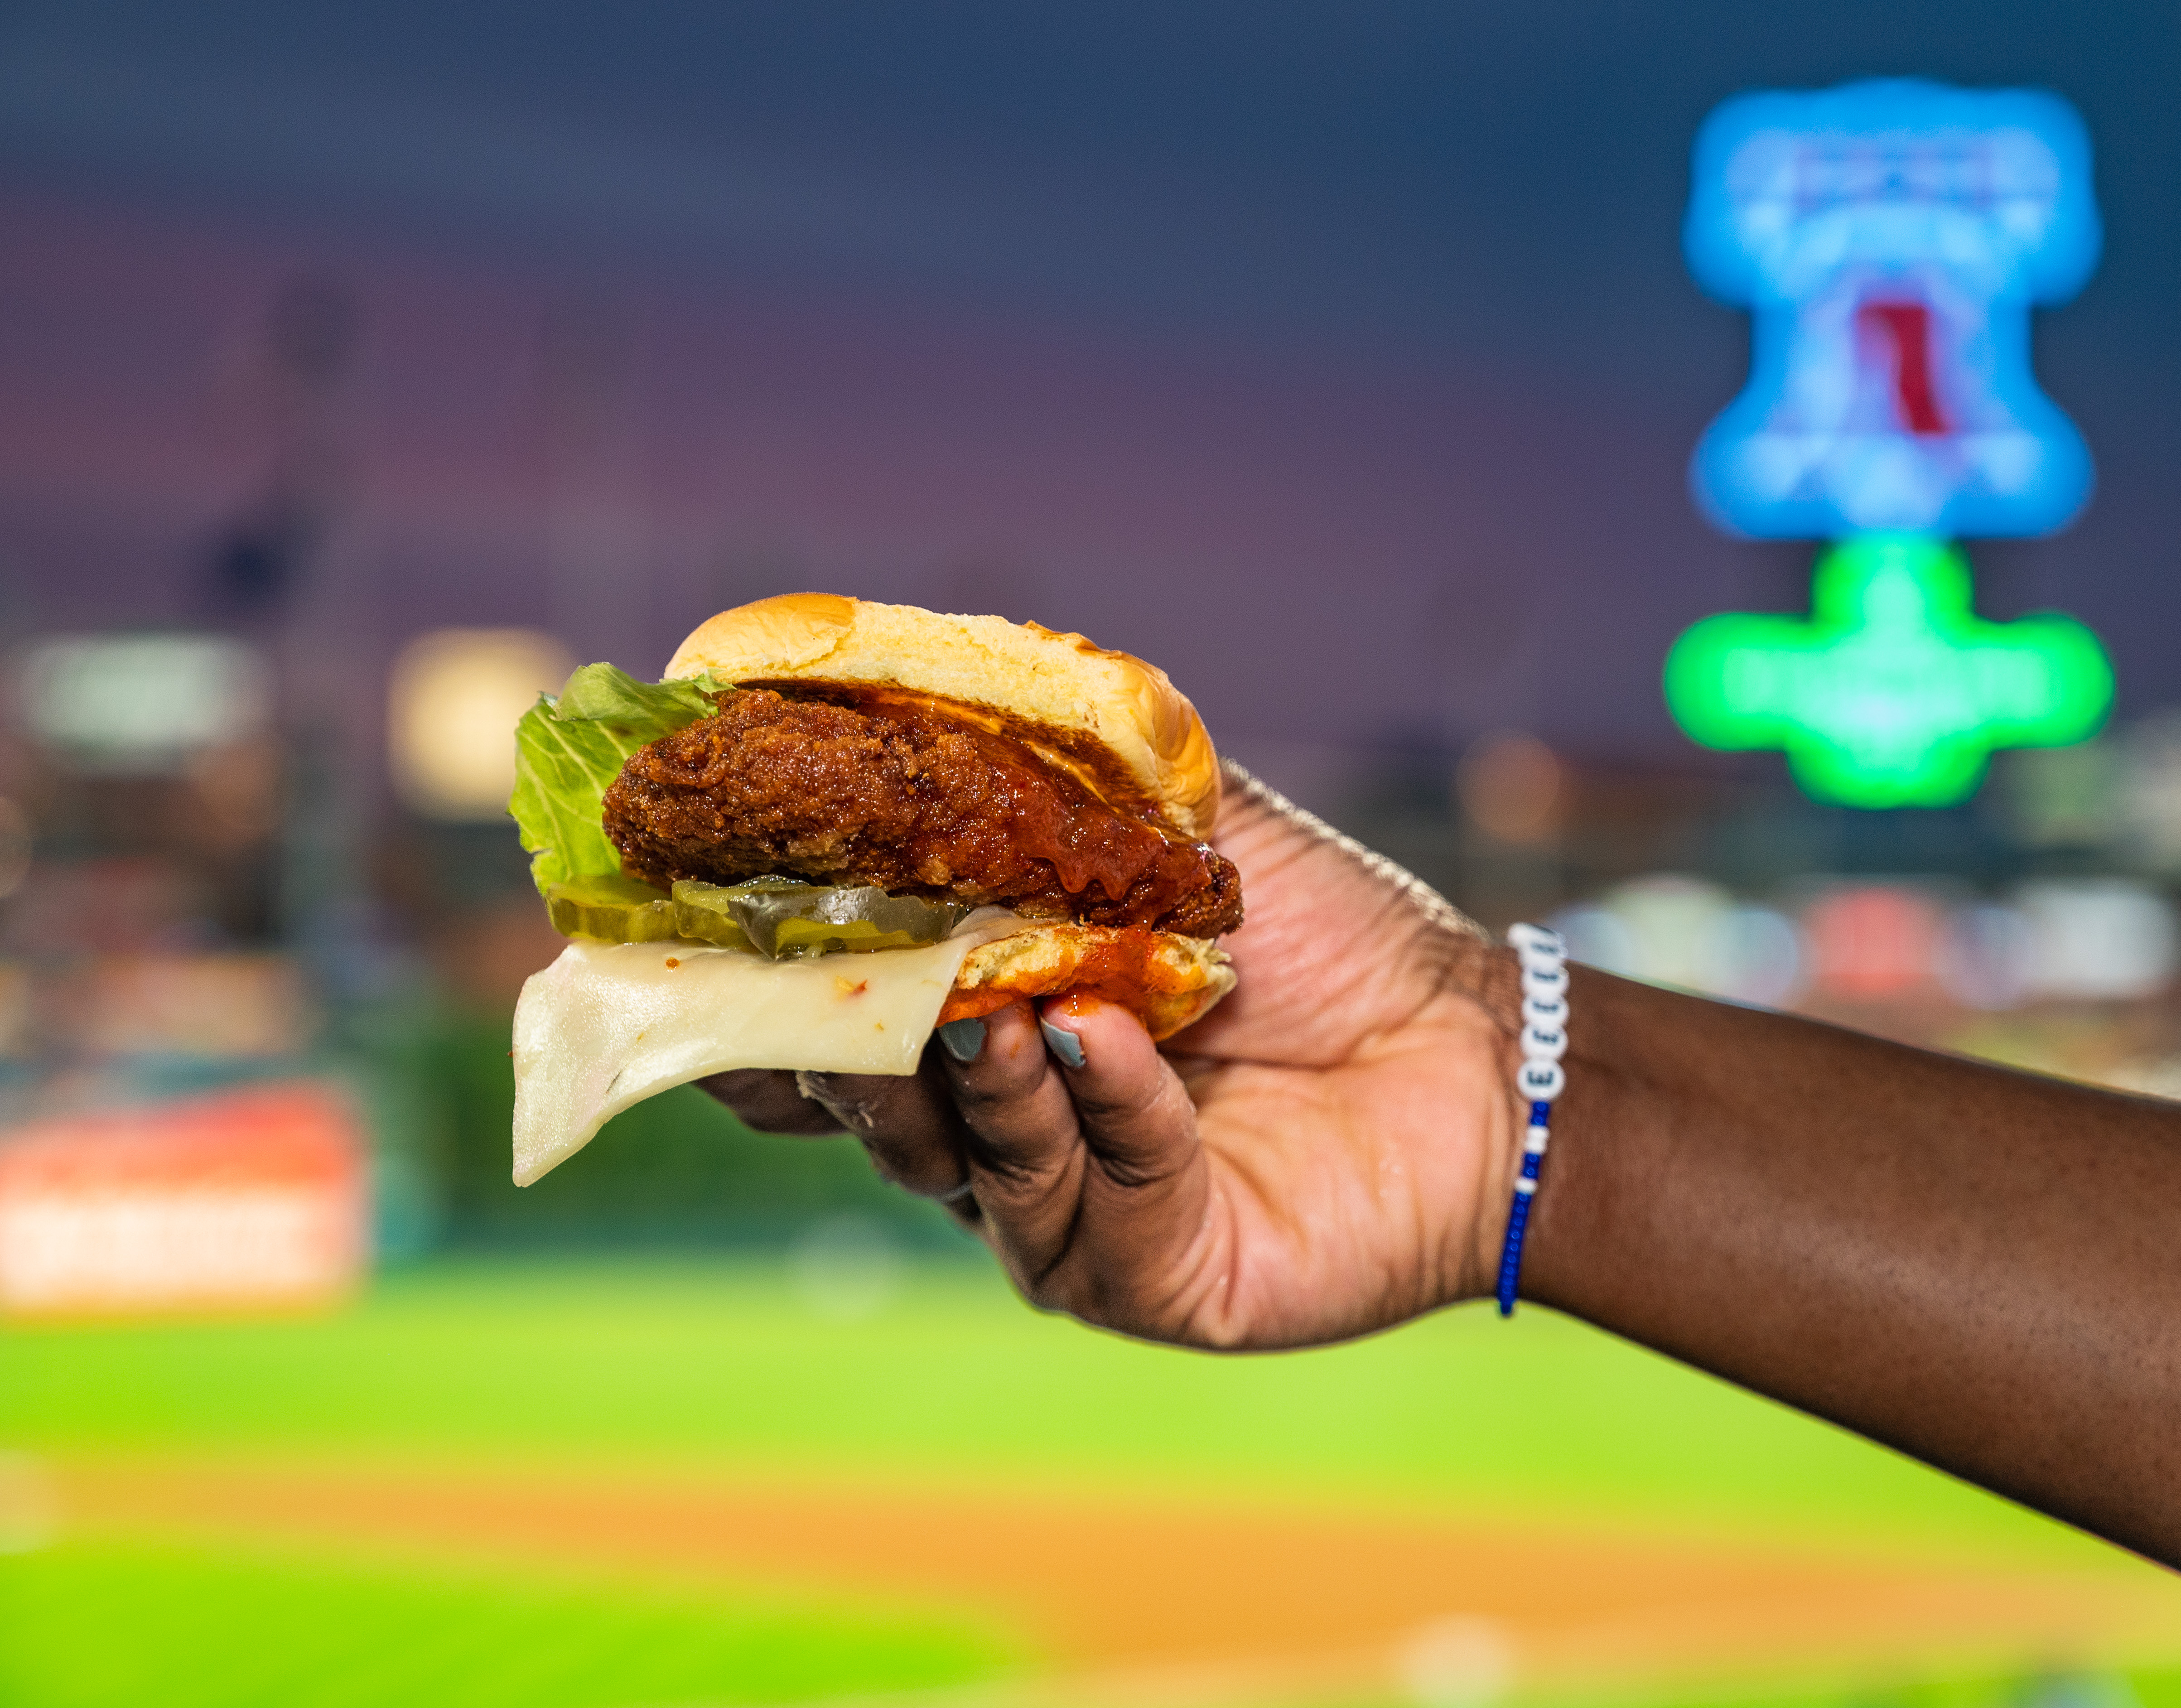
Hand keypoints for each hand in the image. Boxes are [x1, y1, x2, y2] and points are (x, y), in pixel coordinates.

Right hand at [702, 764, 1519, 1348]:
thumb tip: (892, 678)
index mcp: (983, 1027)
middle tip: (812, 972)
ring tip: (978, 1007)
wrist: (1469, 1054)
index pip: (830, 1024)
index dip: (753, 989)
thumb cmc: (1325, 936)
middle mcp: (1001, 1133)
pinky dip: (1103, 1107)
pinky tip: (1104, 1037)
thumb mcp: (1184, 820)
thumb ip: (1056, 763)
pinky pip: (1100, 1194)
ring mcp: (1064, 1216)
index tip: (686, 931)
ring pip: (966, 1158)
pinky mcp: (1144, 1276)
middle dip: (836, 1036)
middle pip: (870, 1100)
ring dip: (967, 1078)